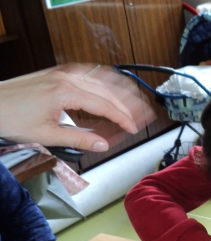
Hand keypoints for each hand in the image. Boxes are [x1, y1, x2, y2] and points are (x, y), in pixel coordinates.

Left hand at [0, 63, 154, 151]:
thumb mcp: (47, 135)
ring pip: (101, 78)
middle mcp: (67, 79)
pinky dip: (104, 79)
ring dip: (121, 89)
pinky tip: (111, 85)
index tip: (134, 127)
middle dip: (129, 102)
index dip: (124, 118)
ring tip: (136, 99)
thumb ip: (79, 139)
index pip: (106, 105)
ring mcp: (62, 73)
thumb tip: (102, 144)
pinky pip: (89, 72)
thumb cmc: (11, 117)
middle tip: (144, 114)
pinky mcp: (57, 74)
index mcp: (67, 93)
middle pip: (108, 89)